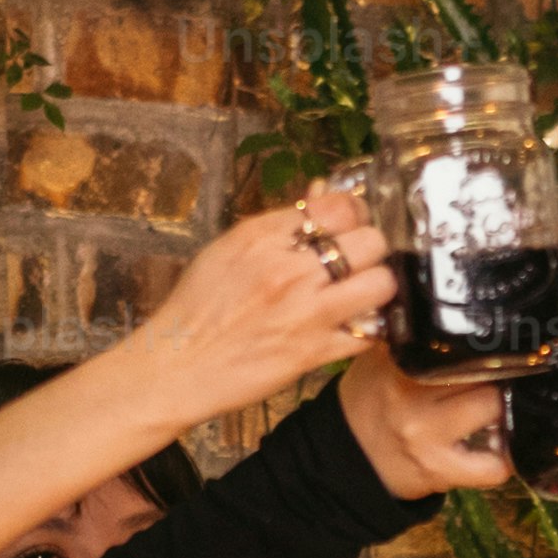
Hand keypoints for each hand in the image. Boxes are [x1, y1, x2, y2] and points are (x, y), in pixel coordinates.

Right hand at [126, 183, 393, 416]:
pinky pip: (371, 332)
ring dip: (378, 286)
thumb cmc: (198, 307)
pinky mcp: (314, 352)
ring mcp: (306, 312)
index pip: (340, 206)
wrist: (177, 365)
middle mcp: (289, 270)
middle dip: (370, 249)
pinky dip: (371, 328)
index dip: (355, 214)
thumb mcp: (230, 249)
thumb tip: (323, 192)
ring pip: (381, 283)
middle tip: (360, 261)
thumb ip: (280, 223)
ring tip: (363, 293)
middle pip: (369, 240)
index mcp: (264, 237)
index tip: (350, 225)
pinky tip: (356, 324)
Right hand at [336, 349, 516, 500]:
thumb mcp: (381, 357)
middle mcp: (410, 395)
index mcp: (398, 360)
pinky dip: (504, 459)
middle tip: (492, 381)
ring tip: (493, 412)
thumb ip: (415, 336)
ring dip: (502, 411)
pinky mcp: (438, 469)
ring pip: (494, 407)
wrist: (347, 455)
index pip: (459, 341)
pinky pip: (493, 466)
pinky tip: (496, 449)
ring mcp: (425, 434)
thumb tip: (462, 313)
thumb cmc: (371, 400)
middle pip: (483, 368)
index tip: (494, 347)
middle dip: (496, 374)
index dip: (483, 344)